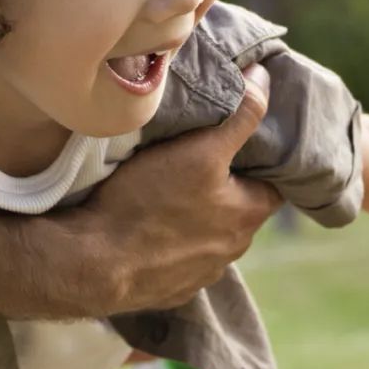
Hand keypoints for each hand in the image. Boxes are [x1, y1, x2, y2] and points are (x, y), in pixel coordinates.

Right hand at [49, 64, 282, 315]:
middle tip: (194, 164)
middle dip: (222, 190)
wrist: (95, 263)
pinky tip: (145, 230)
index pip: (273, 182)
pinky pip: (177, 262)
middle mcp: (232, 250)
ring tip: (164, 196)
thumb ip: (238, 116)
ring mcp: (201, 274)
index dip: (258, 161)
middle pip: (237, 210)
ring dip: (194, 220)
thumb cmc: (148, 202)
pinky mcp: (169, 289)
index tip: (238, 144)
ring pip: (207, 237)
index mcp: (248, 216)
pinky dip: (167, 246)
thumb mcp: (198, 150)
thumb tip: (265, 79)